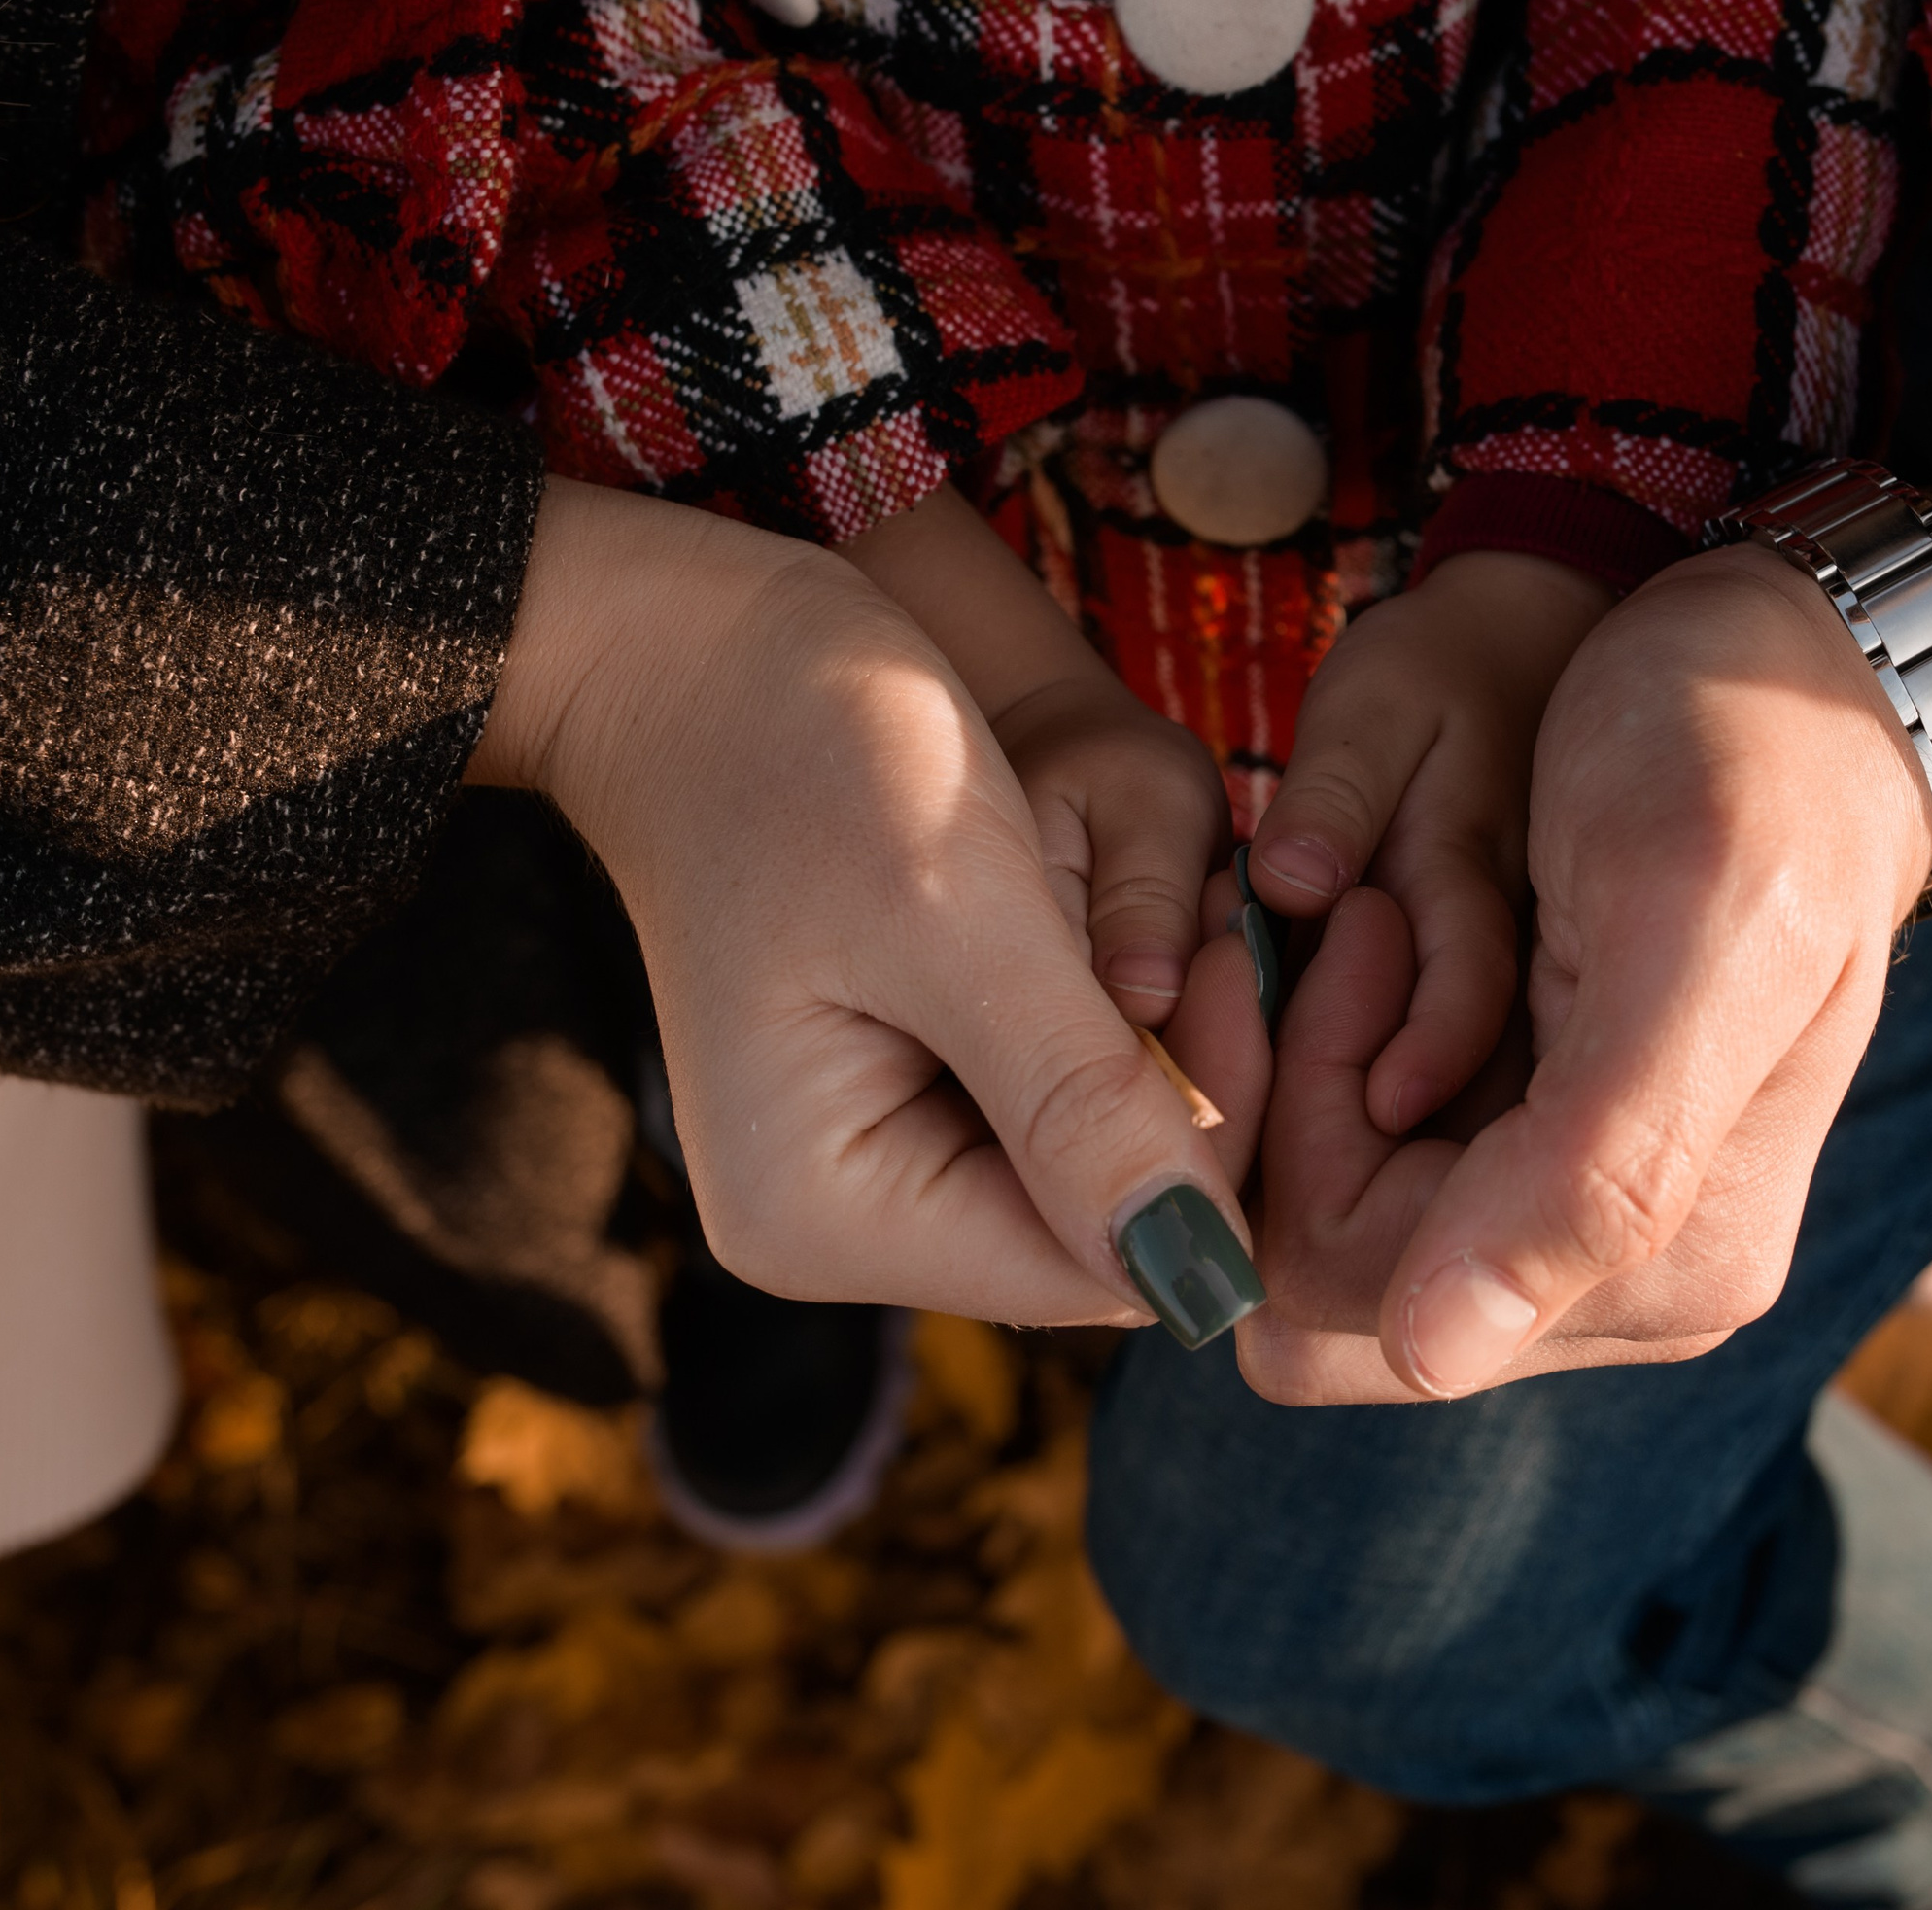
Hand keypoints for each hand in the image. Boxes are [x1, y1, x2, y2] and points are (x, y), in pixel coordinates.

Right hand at [469, 477, 1258, 1334]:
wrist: (697, 647)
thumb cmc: (802, 748)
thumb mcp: (957, 911)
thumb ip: (1078, 1098)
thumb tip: (1208, 1284)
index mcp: (823, 1213)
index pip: (1096, 1268)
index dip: (1206, 1146)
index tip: (1234, 969)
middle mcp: (838, 1221)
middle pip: (1098, 1223)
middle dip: (1183, 1087)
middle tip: (1218, 925)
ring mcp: (867, 1161)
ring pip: (1095, 1156)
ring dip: (1156, 1043)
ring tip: (1169, 910)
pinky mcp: (901, 1095)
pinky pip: (1056, 1097)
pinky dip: (1111, 1018)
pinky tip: (1113, 919)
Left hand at [1239, 543, 1931, 1403]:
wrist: (1796, 683)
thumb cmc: (1750, 762)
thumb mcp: (1684, 919)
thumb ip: (1593, 1158)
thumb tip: (1434, 1352)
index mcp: (1669, 1262)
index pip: (1359, 1282)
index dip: (1308, 1117)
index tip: (1364, 926)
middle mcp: (1615, 1282)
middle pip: (1322, 1286)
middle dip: (1286, 1109)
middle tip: (1344, 923)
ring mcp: (1565, 1227)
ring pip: (1320, 1230)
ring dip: (1302, 1072)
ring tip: (1369, 917)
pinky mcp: (1529, 1158)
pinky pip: (1359, 1164)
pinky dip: (1331, 1051)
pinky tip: (1382, 933)